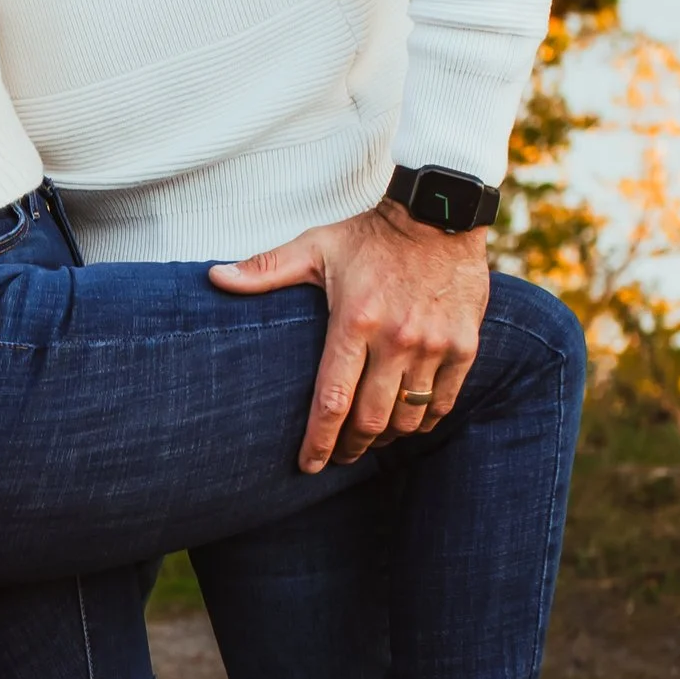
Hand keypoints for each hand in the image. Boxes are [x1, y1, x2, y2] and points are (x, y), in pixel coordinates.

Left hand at [209, 202, 489, 472]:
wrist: (439, 213)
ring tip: (371, 439)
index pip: (332, 400)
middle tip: (339, 456)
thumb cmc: (370, 235)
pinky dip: (424, 420)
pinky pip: (443, 402)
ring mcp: (433, 345)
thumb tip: (214, 279)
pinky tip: (409, 421)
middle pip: (370, 420)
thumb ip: (265, 269)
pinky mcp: (464, 346)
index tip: (309, 465)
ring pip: (408, 417)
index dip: (318, 441)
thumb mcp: (315, 247)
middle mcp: (396, 339)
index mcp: (355, 321)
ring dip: (387, 438)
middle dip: (351, 447)